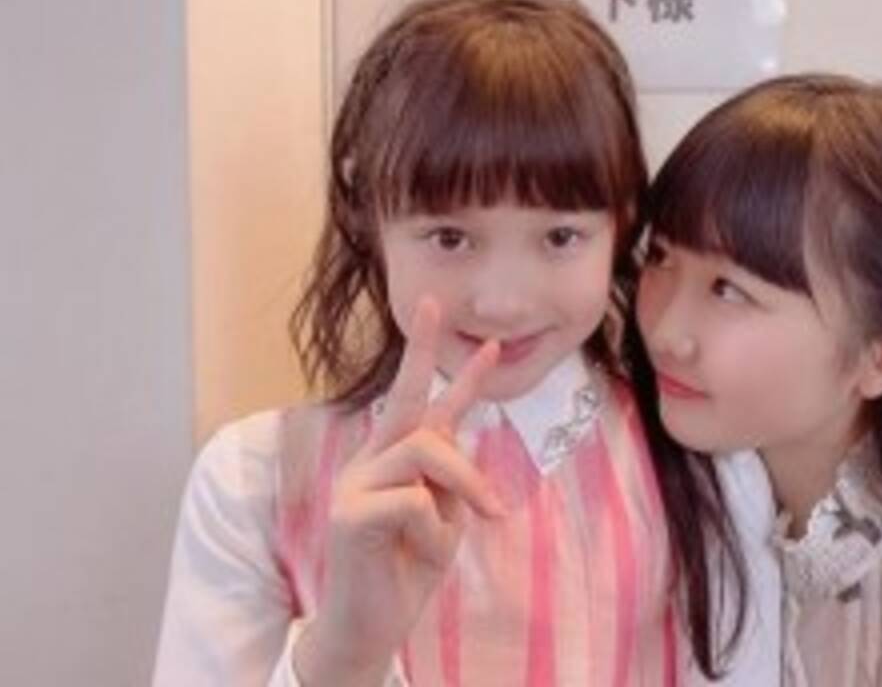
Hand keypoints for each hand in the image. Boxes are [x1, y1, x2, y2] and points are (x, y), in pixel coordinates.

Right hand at [295, 297, 501, 684]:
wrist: (370, 629)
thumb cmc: (406, 571)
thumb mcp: (442, 518)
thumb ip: (447, 478)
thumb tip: (456, 439)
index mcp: (389, 460)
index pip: (416, 402)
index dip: (439, 364)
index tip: (462, 327)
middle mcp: (366, 462)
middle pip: (405, 399)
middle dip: (423, 351)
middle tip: (440, 308)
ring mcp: (352, 486)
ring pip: (426, 451)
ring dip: (464, 485)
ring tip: (477, 519)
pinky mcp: (348, 516)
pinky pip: (412, 500)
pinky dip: (434, 528)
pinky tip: (419, 552)